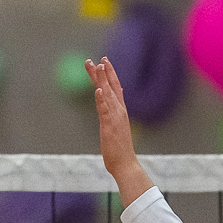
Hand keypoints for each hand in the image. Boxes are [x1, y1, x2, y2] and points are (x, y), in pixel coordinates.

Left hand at [85, 57, 154, 207]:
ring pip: (107, 93)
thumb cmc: (119, 150)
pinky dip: (101, 98)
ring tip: (97, 66)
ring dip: (102, 79)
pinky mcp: (109, 125)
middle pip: (110, 86)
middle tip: (96, 58)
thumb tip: (109, 114)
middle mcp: (119, 111)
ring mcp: (115, 117)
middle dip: (103, 72)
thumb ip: (112, 119)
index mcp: (120, 111)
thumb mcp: (115, 130)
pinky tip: (97, 89)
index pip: (115, 88)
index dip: (109, 74)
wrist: (125, 164)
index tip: (102, 61)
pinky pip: (104, 109)